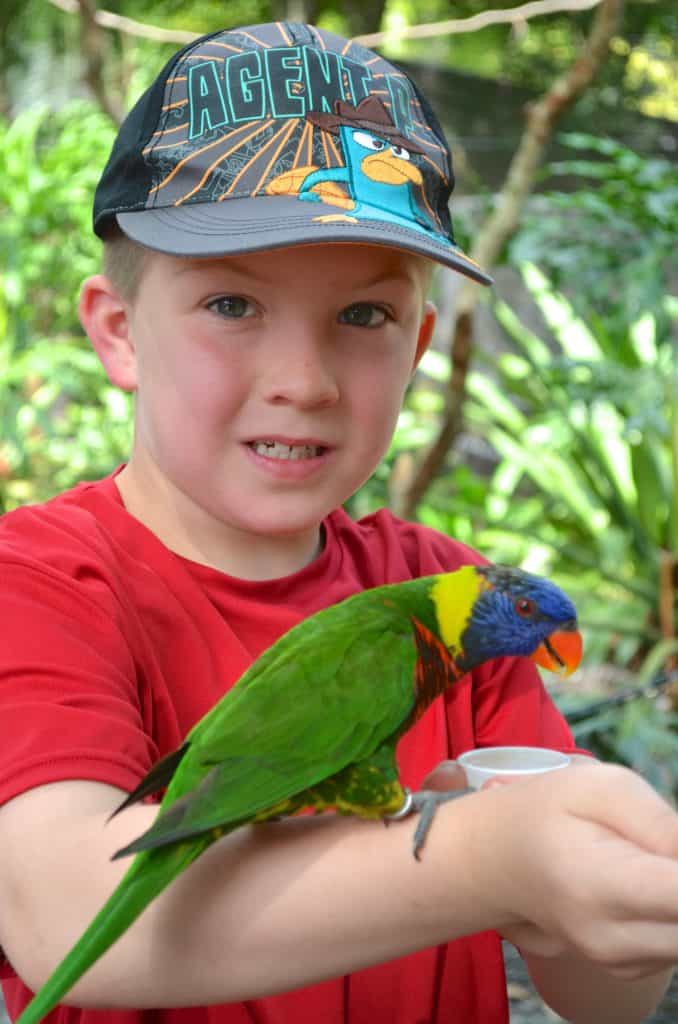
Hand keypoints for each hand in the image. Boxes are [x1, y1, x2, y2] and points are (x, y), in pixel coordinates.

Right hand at [457, 763, 677, 979]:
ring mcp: (621, 964)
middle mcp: (612, 941)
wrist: (498, 860)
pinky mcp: (631, 970)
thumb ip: (661, 821)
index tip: (667, 848)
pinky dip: (671, 909)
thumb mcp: (598, 787)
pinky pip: (677, 942)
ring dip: (677, 893)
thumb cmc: (548, 812)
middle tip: (653, 845)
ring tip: (642, 857)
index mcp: (601, 886)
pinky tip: (640, 880)